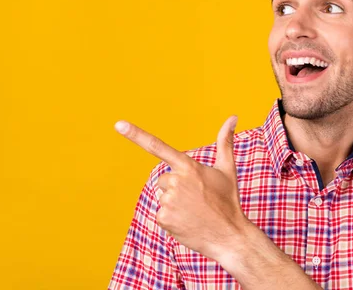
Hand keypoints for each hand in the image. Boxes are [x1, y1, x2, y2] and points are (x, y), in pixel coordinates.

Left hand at [114, 115, 250, 260]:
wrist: (229, 235)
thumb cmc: (228, 201)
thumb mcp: (228, 169)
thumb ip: (225, 141)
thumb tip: (233, 117)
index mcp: (189, 167)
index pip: (158, 147)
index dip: (136, 135)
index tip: (119, 125)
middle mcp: (176, 181)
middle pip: (164, 179)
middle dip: (177, 187)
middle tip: (197, 198)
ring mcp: (168, 200)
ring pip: (163, 196)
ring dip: (175, 202)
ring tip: (194, 211)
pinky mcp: (163, 218)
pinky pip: (161, 213)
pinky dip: (172, 218)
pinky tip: (187, 221)